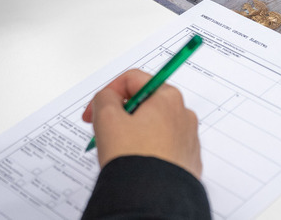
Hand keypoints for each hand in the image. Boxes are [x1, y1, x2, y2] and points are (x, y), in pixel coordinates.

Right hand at [82, 69, 201, 176]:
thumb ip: (104, 98)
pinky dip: (147, 151)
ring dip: (133, 133)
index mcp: (168, 98)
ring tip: (119, 151)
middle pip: (145, 103)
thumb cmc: (134, 158)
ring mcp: (188, 139)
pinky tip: (134, 163)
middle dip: (121, 115)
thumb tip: (108, 96)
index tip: (92, 113)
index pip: (133, 80)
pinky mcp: (188, 161)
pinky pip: (163, 147)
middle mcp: (184, 115)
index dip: (107, 93)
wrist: (152, 199)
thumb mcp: (107, 119)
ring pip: (154, 126)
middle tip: (104, 132)